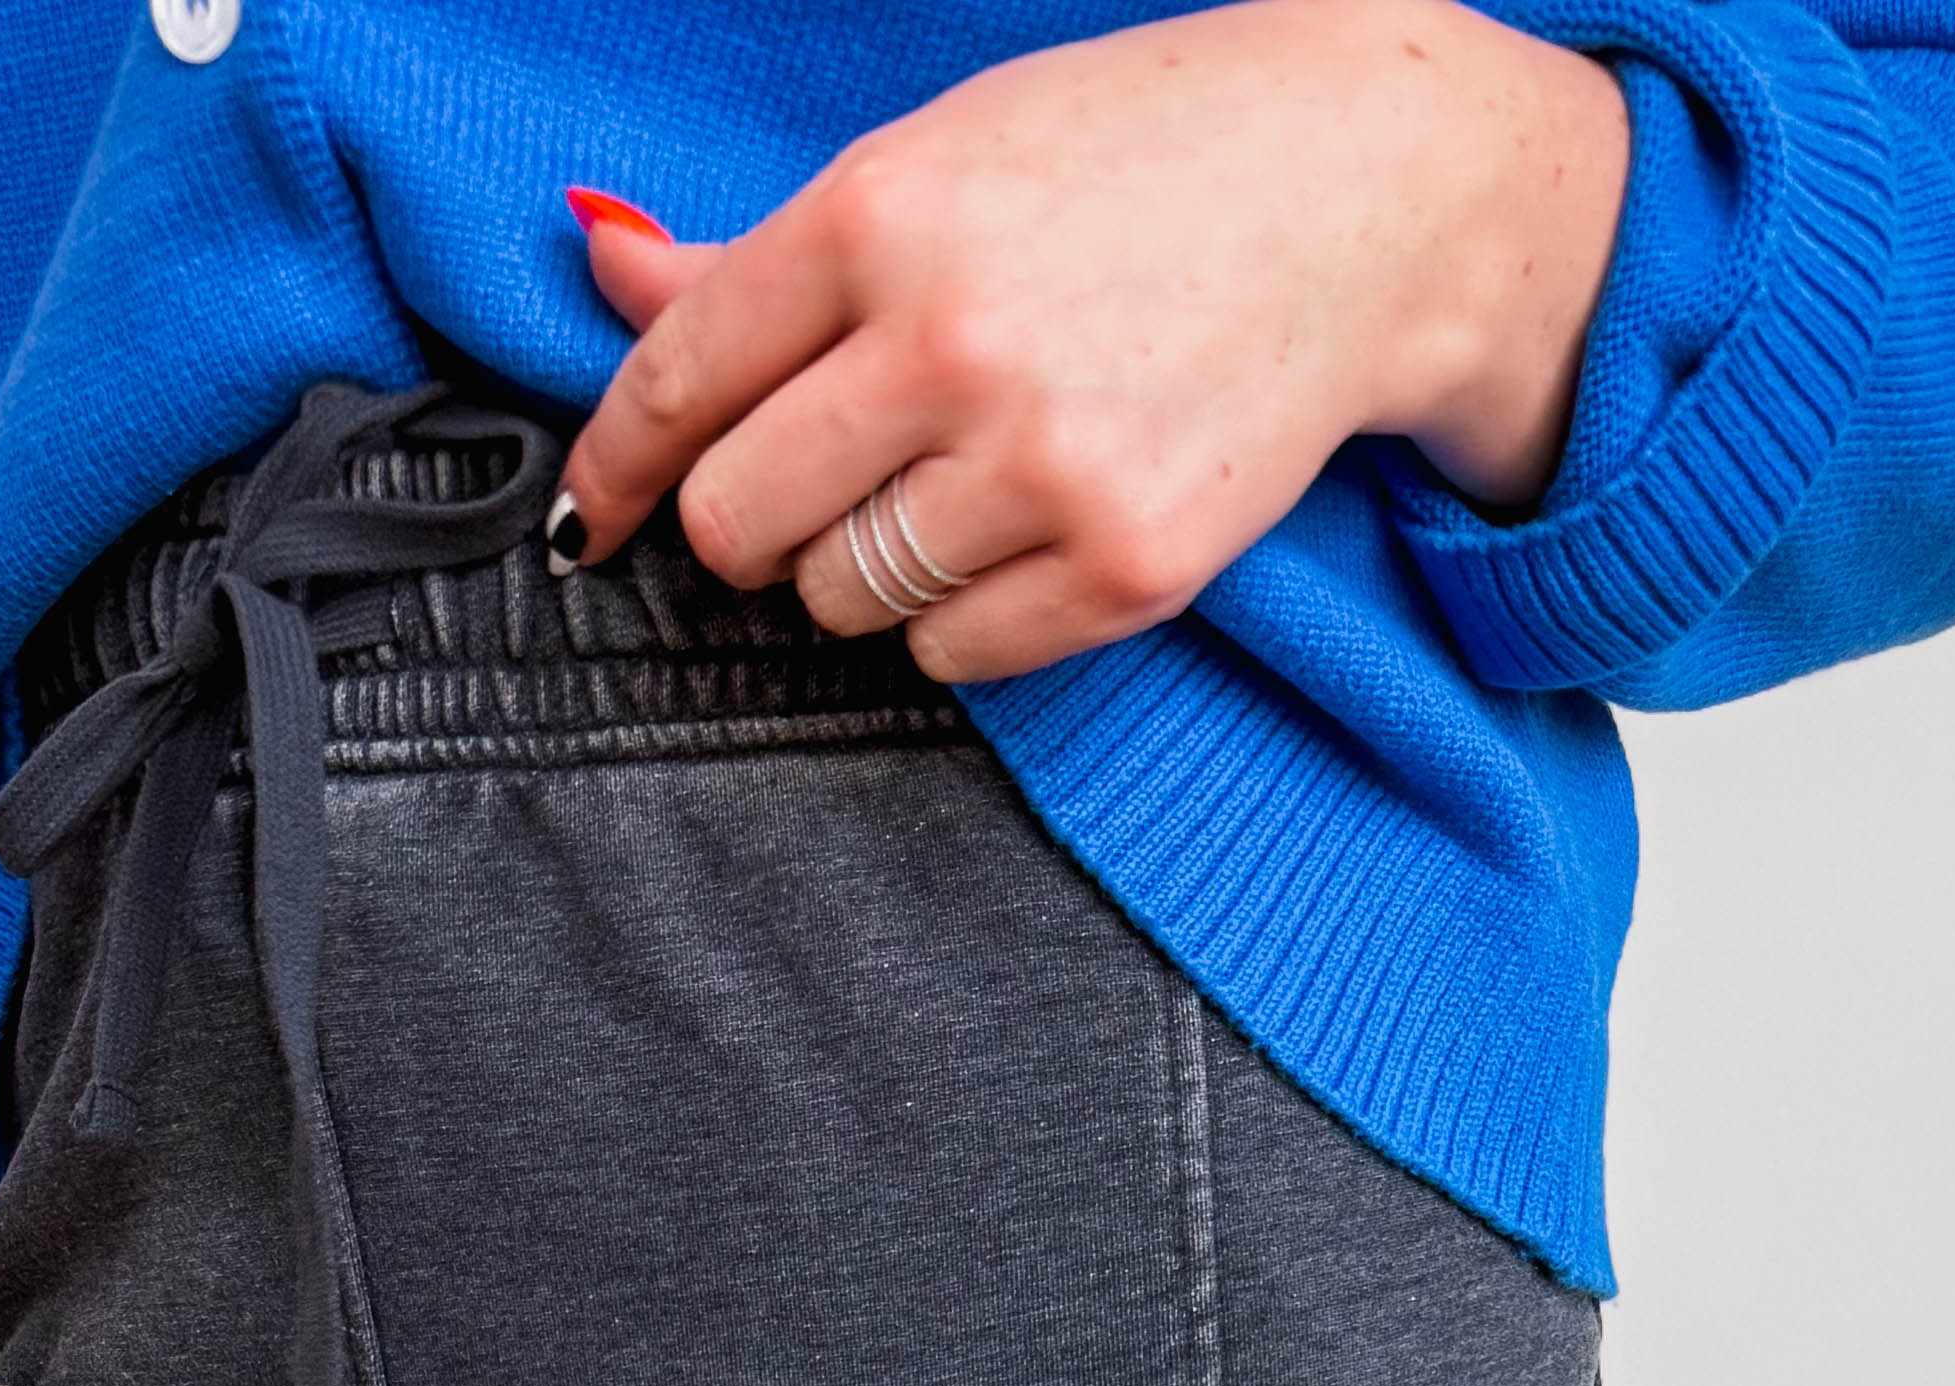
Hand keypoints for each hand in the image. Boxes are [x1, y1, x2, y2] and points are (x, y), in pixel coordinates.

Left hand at [559, 0, 1630, 685]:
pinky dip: (960, 614)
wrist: (1361, 193)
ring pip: (840, 599)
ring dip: (863, 565)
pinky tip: (1023, 523)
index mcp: (882, 216)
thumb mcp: (938, 160)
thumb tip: (600, 264)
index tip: (593, 515)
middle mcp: (952, 342)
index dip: (617, 466)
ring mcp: (1043, 464)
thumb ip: (762, 255)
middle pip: (740, 522)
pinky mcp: (1123, 566)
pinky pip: (952, 656)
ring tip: (949, 482)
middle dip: (750, 520)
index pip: (679, 381)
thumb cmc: (1130, 163)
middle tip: (819, 480)